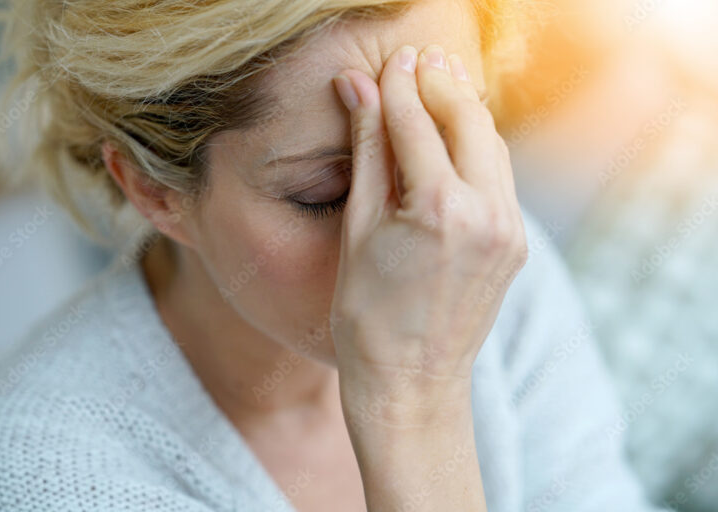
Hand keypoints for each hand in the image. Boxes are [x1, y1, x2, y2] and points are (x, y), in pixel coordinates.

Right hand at [331, 43, 527, 429]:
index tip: (388, 61)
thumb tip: (358, 90)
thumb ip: (367, 153)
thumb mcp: (358, 230)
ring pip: (492, 145)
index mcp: (440, 210)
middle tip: (416, 60)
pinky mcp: (515, 243)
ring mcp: (509, 230)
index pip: (417, 124)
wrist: (411, 382)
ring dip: (464, 111)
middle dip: (440, 84)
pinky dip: (477, 148)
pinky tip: (456, 136)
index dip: (398, 86)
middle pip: (468, 121)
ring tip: (436, 84)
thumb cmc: (369, 318)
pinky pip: (500, 177)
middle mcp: (487, 214)